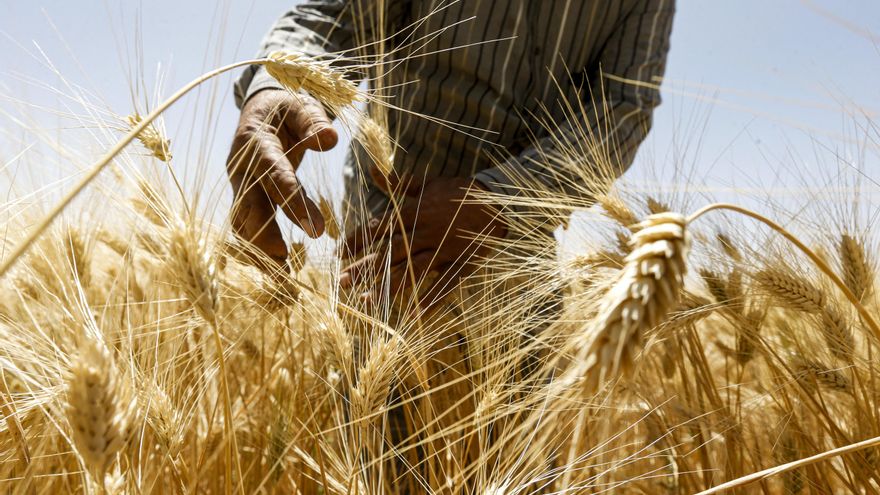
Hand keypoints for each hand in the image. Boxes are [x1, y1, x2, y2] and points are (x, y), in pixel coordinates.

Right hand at [226, 89, 337, 264]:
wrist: (260, 110)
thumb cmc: (286, 109)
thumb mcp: (301, 105)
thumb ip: (314, 122)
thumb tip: (331, 138)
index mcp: (255, 142)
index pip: (274, 175)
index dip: (293, 202)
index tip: (315, 229)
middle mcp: (241, 167)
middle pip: (249, 206)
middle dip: (266, 236)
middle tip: (288, 262)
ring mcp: (239, 185)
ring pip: (243, 223)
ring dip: (259, 250)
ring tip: (282, 279)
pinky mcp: (243, 199)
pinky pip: (247, 227)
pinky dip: (259, 250)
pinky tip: (278, 271)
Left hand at [340, 177, 506, 306]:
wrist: (499, 199)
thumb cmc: (459, 192)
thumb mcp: (429, 184)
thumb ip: (400, 183)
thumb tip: (374, 170)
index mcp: (416, 210)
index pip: (380, 227)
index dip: (358, 240)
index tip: (339, 253)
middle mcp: (426, 230)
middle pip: (390, 252)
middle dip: (365, 268)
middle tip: (343, 282)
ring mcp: (445, 248)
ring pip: (413, 270)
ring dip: (389, 287)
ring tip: (368, 302)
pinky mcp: (463, 262)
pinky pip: (446, 283)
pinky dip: (431, 299)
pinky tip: (414, 315)